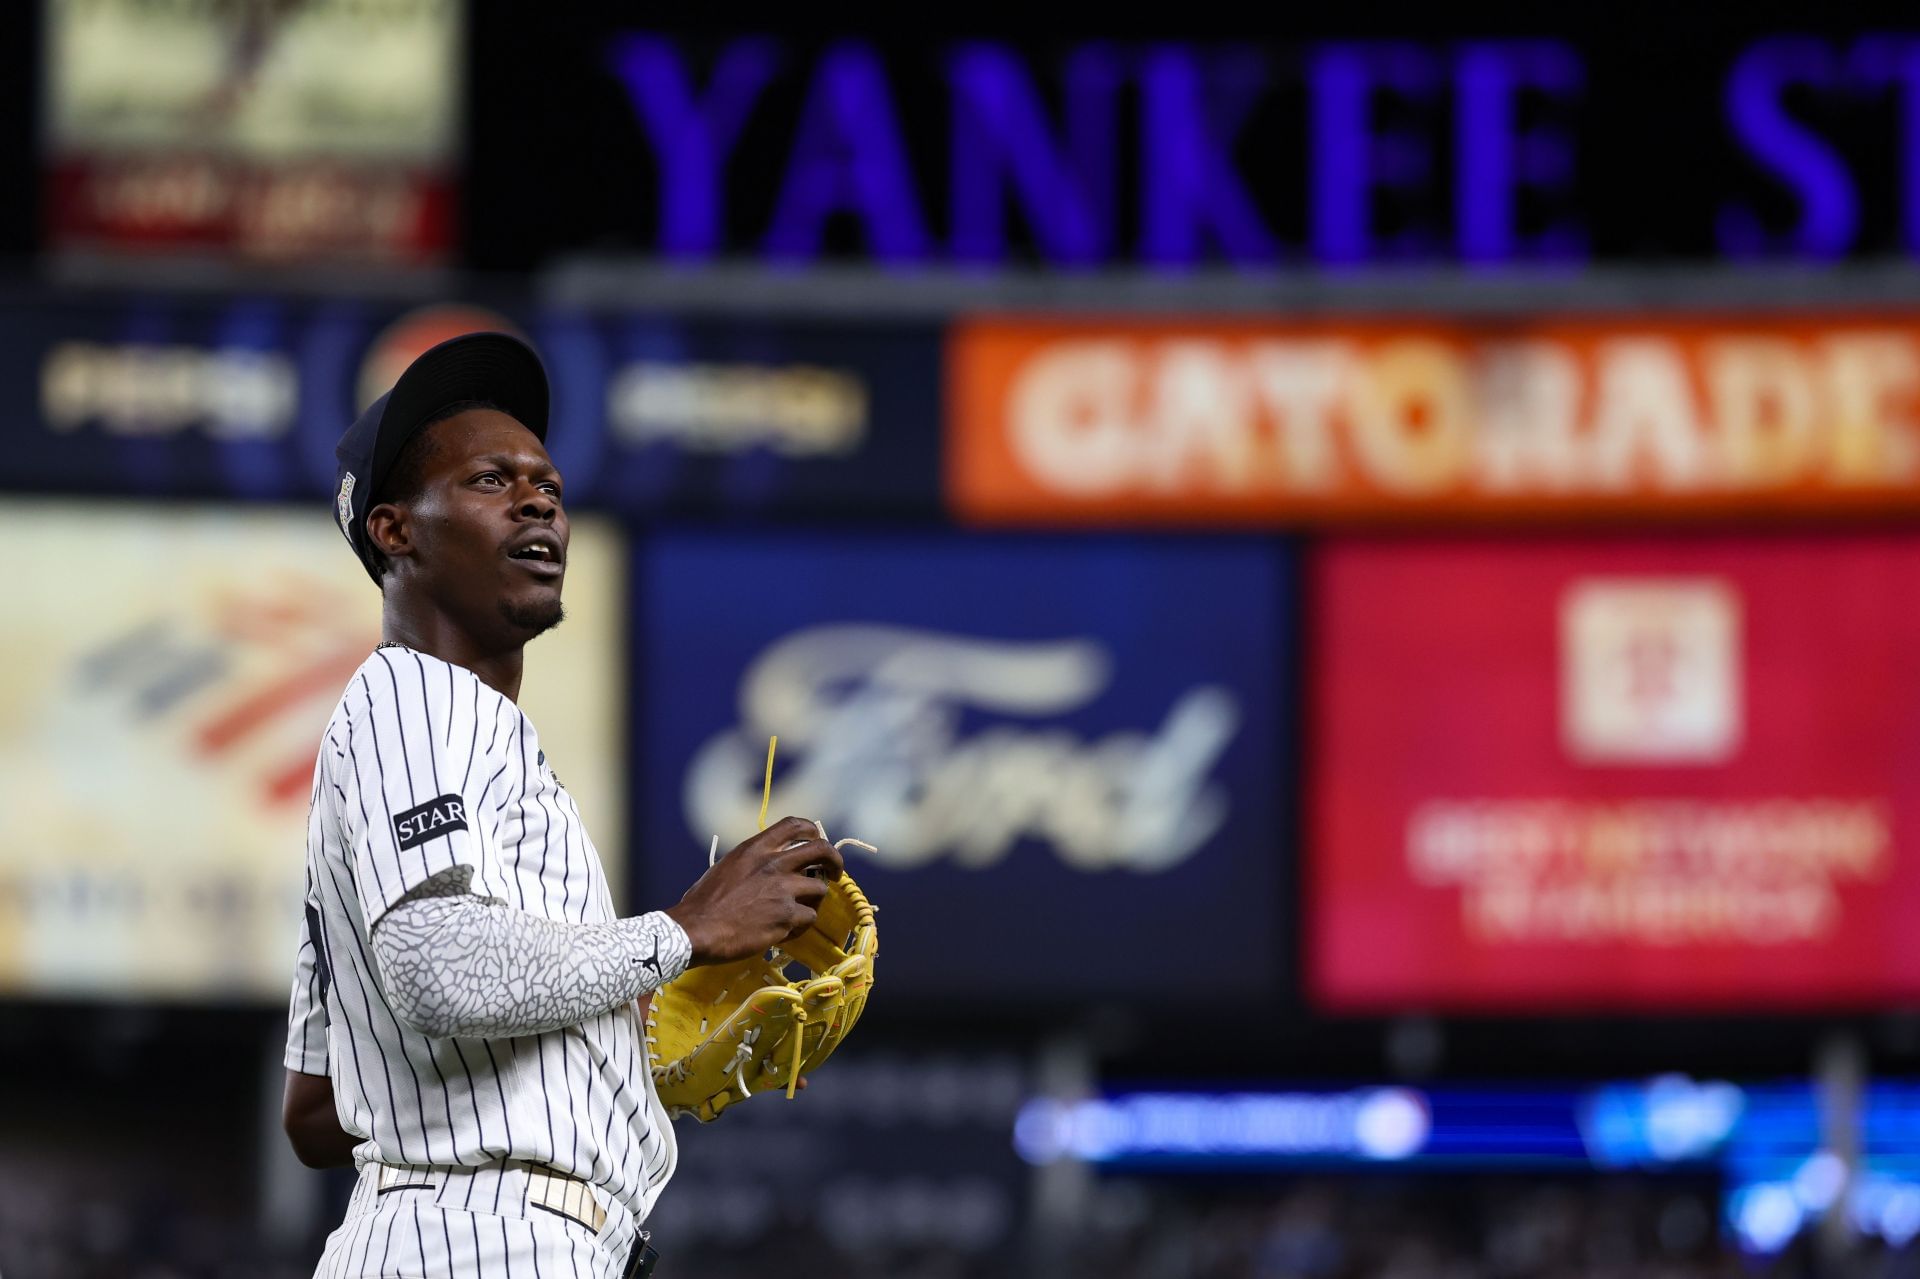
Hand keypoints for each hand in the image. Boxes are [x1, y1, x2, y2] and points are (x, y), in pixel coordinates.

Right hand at [665, 816, 842, 966]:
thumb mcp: (727, 867)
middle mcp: (773, 863)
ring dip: (813, 901)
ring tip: (799, 912)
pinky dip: (801, 926)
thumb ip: (753, 862)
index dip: (813, 831)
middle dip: (834, 861)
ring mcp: (783, 890)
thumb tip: (769, 865)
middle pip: (822, 850)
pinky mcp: (786, 916)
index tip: (817, 842)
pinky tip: (786, 932)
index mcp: (756, 848)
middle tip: (834, 873)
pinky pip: (809, 918)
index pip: (795, 825)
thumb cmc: (703, 903)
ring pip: (820, 889)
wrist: (696, 930)